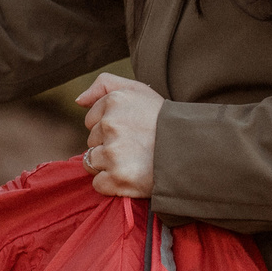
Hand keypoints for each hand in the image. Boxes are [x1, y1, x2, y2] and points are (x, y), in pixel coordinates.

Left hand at [78, 73, 162, 198]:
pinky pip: (99, 184)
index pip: (91, 121)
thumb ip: (105, 85)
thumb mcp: (138, 90)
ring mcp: (113, 153)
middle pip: (91, 142)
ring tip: (134, 162)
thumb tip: (78, 101)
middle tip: (135, 147)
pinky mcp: (118, 178)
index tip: (131, 131)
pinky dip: (112, 185)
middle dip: (108, 146)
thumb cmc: (163, 121)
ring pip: (91, 162)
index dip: (109, 128)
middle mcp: (111, 125)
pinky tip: (131, 176)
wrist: (193, 152)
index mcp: (114, 101)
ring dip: (109, 166)